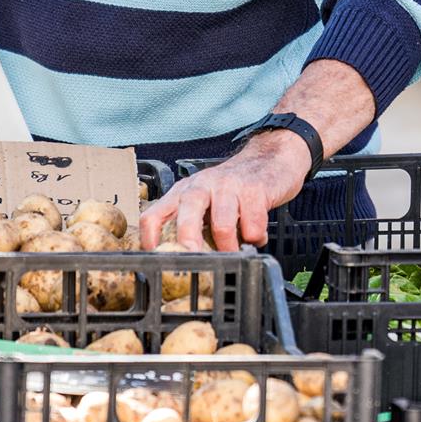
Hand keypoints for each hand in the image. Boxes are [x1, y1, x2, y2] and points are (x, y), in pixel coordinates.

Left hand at [139, 130, 310, 251]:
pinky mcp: (256, 190)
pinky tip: (256, 236)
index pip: (155, 214)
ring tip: (235, 253)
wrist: (270, 159)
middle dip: (188, 240)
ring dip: (229, 247)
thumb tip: (181, 259)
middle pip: (187, 212)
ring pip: (222, 224)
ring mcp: (229, 186)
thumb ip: (192, 223)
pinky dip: (256, 238)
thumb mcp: (205, 199)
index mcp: (184, 191)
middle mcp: (203, 186)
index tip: (157, 260)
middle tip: (194, 262)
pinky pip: (253, 226)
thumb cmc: (233, 188)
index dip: (150, 238)